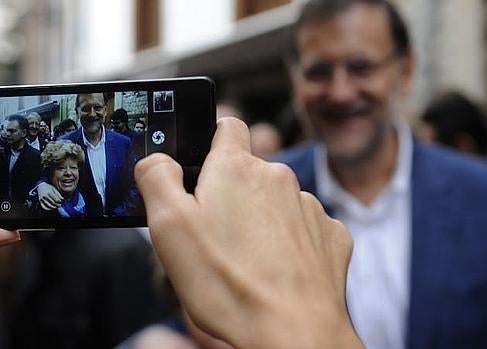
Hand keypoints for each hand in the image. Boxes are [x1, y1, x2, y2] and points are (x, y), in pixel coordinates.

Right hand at [37, 182, 62, 209]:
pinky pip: (43, 207)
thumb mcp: (54, 188)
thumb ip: (58, 194)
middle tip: (60, 205)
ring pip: (49, 205)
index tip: (61, 201)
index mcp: (49, 192)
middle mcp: (45, 196)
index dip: (59, 201)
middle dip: (57, 204)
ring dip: (54, 207)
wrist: (40, 185)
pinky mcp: (40, 201)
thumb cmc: (48, 187)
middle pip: (53, 202)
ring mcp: (42, 199)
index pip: (56, 199)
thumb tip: (62, 199)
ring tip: (57, 207)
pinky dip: (48, 209)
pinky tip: (51, 209)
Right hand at [135, 117, 362, 348]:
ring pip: (276, 203)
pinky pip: (303, 229)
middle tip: (213, 235)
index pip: (226, 126)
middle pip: (248, 173)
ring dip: (261, 221)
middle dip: (231, 195)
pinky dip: (289, 244)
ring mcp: (308, 207)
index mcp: (235, 169)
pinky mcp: (330, 236)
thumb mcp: (168, 227)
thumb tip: (157, 160)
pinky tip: (276, 270)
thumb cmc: (228, 283)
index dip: (211, 140)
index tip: (202, 166)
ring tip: (245, 260)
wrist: (293, 332)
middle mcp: (277, 178)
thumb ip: (156, 179)